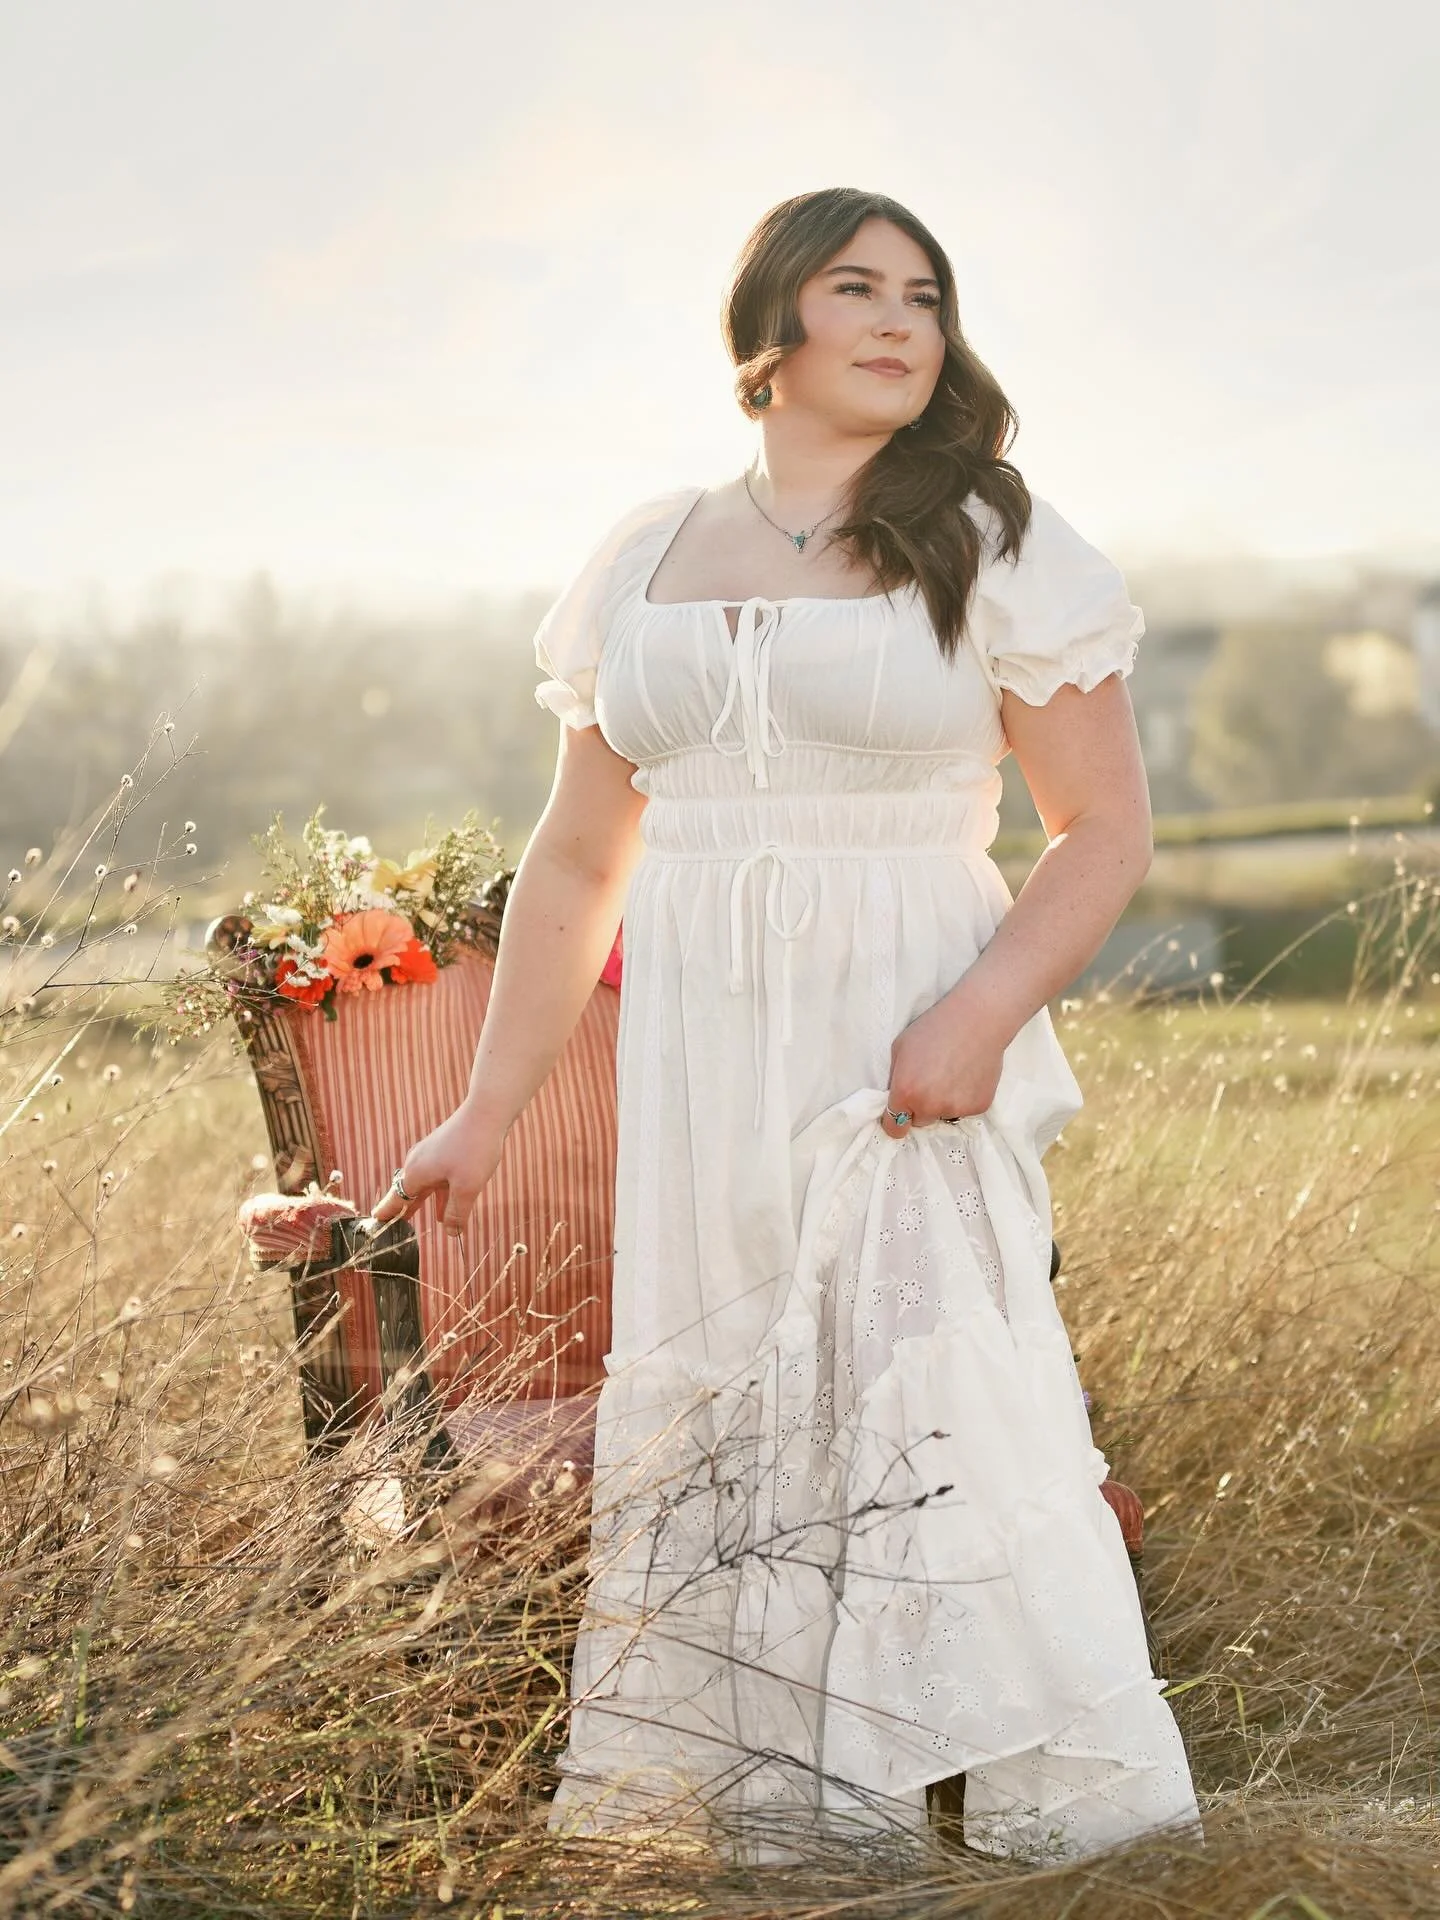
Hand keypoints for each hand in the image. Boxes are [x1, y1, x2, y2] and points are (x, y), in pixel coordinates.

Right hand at [370, 1104, 510, 1235]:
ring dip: (426, 1204)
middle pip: (407, 1194)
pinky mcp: (443, 1150)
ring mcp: (429, 1155)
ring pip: (425, 1186)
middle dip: (404, 1213)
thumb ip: (456, 1213)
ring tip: (421, 1224)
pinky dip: (439, 1192)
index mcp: (415, 1174)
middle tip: (393, 1232)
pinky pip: (437, 1177)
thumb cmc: (474, 1149)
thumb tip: (450, 1234)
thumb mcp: (467, 1188)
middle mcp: (417, 1164)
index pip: (394, 1201)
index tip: (374, 1227)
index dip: (385, 1217)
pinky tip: (447, 1205)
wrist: (486, 1112)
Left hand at [879, 992, 1007, 1139]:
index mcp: (906, 1093)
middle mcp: (930, 1106)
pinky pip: (964, 1109)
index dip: (895, 1121)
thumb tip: (897, 1098)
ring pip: (942, 1115)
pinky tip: (967, 1075)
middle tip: (930, 1081)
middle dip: (920, 1108)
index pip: (894, 1128)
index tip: (899, 1114)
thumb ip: (896, 1078)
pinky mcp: (979, 1107)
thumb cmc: (935, 1028)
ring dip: (943, 1102)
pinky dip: (963, 1098)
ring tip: (951, 1074)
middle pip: (920, 1121)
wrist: (978, 1019)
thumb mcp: (900, 1049)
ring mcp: (956, 1109)